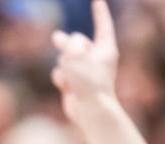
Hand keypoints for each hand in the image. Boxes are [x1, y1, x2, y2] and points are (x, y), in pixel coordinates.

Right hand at [51, 0, 118, 123]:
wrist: (91, 111)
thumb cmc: (90, 83)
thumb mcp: (77, 56)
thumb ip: (67, 43)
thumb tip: (58, 37)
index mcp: (106, 49)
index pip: (103, 24)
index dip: (100, 12)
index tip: (98, 0)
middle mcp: (96, 58)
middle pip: (76, 40)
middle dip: (68, 45)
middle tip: (63, 47)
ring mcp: (84, 71)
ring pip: (64, 57)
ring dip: (63, 66)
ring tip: (72, 78)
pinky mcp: (73, 82)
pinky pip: (59, 72)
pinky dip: (60, 78)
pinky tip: (66, 88)